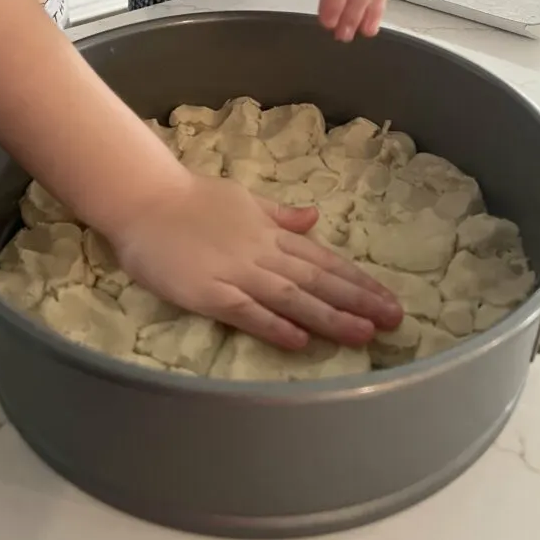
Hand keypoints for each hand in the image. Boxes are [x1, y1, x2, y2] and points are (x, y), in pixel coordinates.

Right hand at [115, 173, 402, 349]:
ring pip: (292, 296)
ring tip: (364, 333)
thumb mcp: (245, 199)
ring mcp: (236, 272)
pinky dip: (273, 325)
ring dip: (329, 315)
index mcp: (271, 233)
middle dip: (358, 300)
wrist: (144, 198)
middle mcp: (262, 252)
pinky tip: (300, 341)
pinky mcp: (208, 291)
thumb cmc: (191, 199)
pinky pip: (246, 311)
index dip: (358, 280)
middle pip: (318, 280)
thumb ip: (279, 215)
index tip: (388, 298)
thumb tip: (315, 218)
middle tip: (395, 320)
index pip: (323, 260)